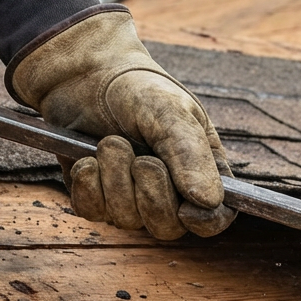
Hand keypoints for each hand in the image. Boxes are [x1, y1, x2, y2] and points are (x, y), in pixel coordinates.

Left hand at [8, 7, 234, 239]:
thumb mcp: (170, 113)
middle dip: (150, 193)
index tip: (186, 209)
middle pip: (168, 227)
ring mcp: (130, 198)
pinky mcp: (95, 197)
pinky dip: (89, 184)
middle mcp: (169, 191)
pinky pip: (93, 212)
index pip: (216, 217)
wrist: (84, 74)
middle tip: (140, 158)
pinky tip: (88, 159)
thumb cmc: (137, 88)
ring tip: (110, 142)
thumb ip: (190, 155)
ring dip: (115, 178)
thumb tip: (209, 202)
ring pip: (127, 220)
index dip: (204, 222)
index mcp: (202, 170)